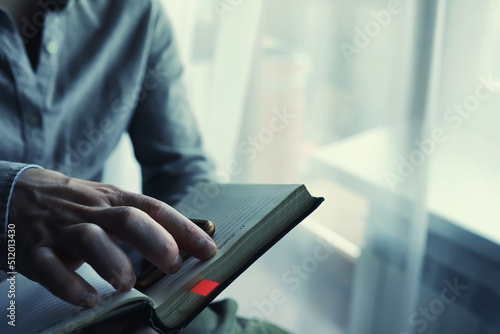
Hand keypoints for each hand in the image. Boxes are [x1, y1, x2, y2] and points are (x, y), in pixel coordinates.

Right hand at [9, 168, 216, 306]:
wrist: (13, 193)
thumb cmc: (73, 204)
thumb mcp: (106, 203)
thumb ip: (139, 220)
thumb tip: (183, 243)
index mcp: (113, 198)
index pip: (154, 208)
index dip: (184, 228)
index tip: (208, 249)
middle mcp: (91, 211)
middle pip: (128, 219)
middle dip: (156, 242)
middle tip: (173, 265)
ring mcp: (61, 229)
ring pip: (90, 240)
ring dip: (113, 263)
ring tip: (127, 284)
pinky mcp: (34, 250)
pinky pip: (50, 268)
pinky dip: (70, 286)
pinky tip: (88, 300)